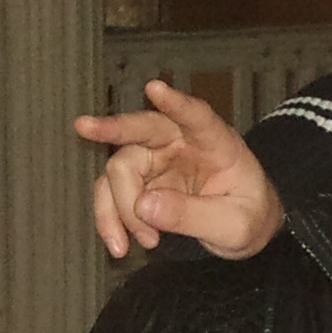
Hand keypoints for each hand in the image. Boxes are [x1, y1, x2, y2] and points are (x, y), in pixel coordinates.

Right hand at [74, 79, 279, 260]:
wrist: (243, 230)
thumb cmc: (247, 217)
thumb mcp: (234, 226)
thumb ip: (193, 216)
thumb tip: (144, 206)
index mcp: (216, 143)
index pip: (197, 117)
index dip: (176, 103)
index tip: (154, 87)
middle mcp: (181, 144)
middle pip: (143, 129)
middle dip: (113, 127)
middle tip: (84, 127)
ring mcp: (157, 161)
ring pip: (120, 168)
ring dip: (121, 207)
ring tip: (145, 241)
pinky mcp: (139, 183)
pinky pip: (111, 194)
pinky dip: (110, 219)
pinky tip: (121, 244)